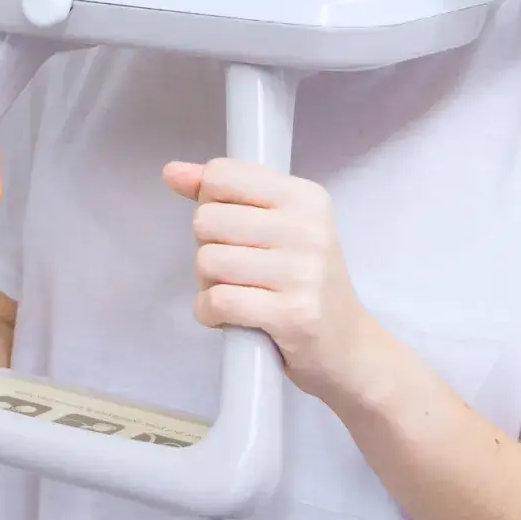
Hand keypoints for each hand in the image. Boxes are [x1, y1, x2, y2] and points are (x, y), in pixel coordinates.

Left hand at [163, 157, 371, 402]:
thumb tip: (172, 172)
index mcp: (304, 196)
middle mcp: (307, 227)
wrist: (348, 348)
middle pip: (206, 220)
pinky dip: (209, 312)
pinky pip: (218, 301)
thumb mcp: (274, 225)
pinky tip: (228, 317)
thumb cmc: (303, 280)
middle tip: (235, 269)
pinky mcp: (292, 314)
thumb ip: (223, 194)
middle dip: (207, 248)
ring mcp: (303, 271)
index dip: (209, 203)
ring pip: (207, 261)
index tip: (231, 228)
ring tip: (235, 293)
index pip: (222, 176)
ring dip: (207, 284)